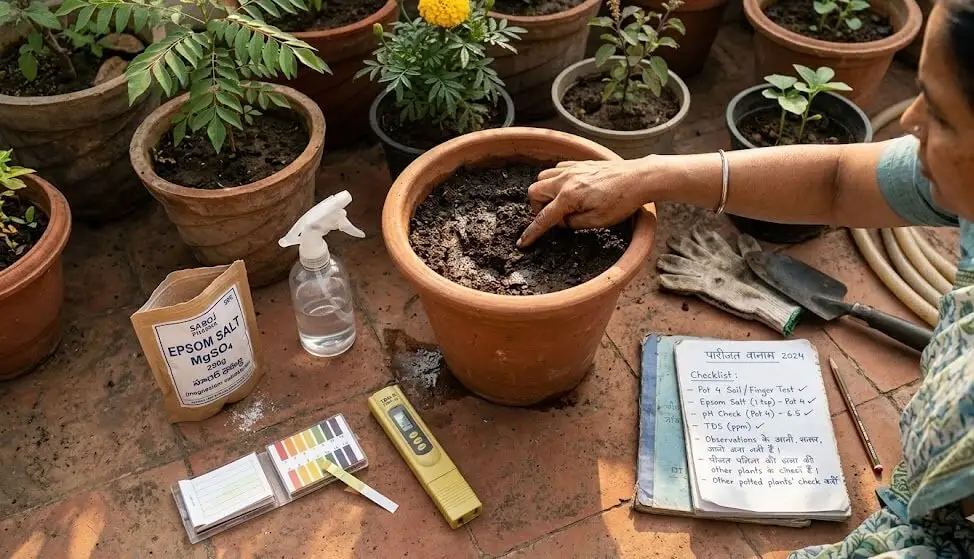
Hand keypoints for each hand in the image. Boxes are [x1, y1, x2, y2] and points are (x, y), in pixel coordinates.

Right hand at [516, 158, 651, 247]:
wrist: (638, 178)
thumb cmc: (622, 202)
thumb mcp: (597, 222)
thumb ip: (573, 223)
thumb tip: (561, 221)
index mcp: (569, 197)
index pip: (543, 218)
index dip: (532, 232)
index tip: (522, 242)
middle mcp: (565, 180)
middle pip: (534, 191)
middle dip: (537, 206)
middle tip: (553, 216)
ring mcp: (571, 169)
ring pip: (543, 177)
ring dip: (545, 191)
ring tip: (560, 202)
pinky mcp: (579, 163)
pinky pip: (556, 169)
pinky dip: (556, 179)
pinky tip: (570, 188)